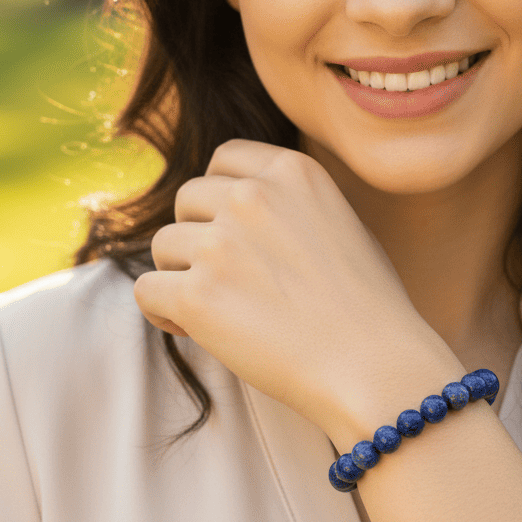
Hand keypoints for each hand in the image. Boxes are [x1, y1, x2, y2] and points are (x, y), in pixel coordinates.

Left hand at [133, 139, 435, 430]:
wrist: (373, 363)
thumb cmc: (367, 302)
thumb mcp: (341, 218)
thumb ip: (292, 201)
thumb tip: (243, 204)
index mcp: (292, 171)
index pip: (225, 157)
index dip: (219, 192)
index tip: (228, 224)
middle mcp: (253, 195)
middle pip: (187, 198)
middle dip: (197, 233)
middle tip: (222, 273)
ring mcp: (222, 243)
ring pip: (163, 244)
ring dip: (180, 274)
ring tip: (215, 306)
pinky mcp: (198, 295)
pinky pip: (148, 292)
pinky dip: (163, 314)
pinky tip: (193, 329)